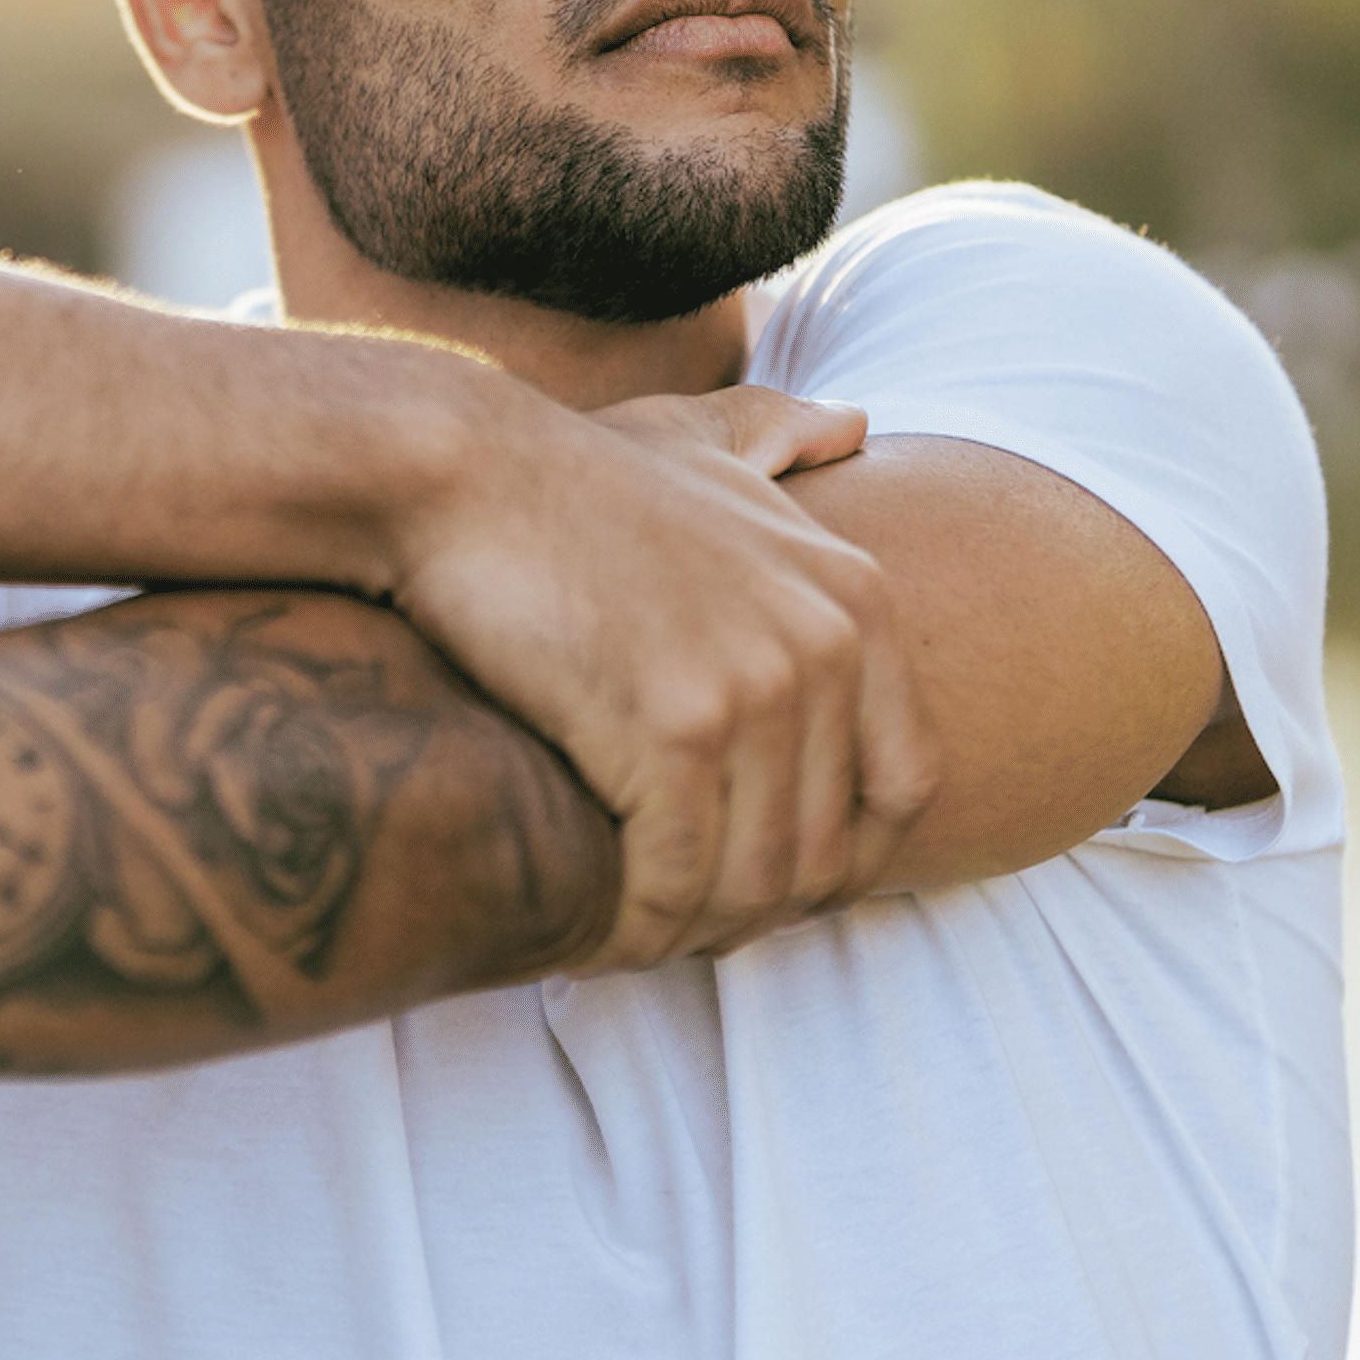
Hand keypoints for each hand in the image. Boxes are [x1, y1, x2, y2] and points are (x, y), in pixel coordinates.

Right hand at [386, 385, 931, 968]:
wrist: (454, 471)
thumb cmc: (559, 471)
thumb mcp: (695, 435)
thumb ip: (778, 437)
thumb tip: (853, 423)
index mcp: (855, 595)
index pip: (906, 783)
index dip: (842, 858)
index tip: (764, 882)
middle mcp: (829, 643)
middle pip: (825, 851)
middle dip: (752, 912)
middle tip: (675, 924)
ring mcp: (758, 688)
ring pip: (753, 883)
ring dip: (686, 933)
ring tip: (626, 936)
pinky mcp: (672, 731)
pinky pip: (674, 881)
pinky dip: (631, 928)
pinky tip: (586, 935)